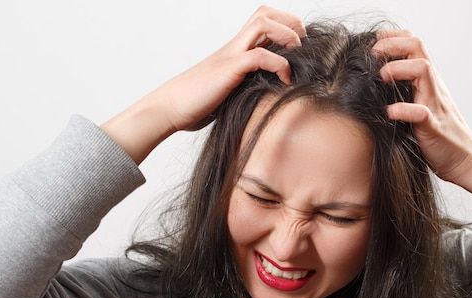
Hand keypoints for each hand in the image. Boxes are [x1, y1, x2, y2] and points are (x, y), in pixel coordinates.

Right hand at [102, 6, 305, 162]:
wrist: (169, 109)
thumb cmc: (196, 105)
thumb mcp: (229, 93)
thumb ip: (246, 87)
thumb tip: (267, 98)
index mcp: (234, 51)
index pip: (263, 22)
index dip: (285, 26)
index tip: (299, 47)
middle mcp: (233, 47)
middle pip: (264, 13)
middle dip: (290, 21)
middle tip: (303, 43)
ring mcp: (230, 56)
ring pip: (263, 24)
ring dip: (287, 34)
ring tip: (298, 53)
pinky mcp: (228, 70)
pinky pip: (259, 56)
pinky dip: (279, 64)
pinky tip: (286, 81)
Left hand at [372, 31, 471, 212]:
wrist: (464, 161)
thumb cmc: (438, 136)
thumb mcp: (419, 107)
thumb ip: (405, 93)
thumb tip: (372, 86)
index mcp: (427, 82)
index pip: (414, 45)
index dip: (393, 38)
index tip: (374, 43)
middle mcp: (432, 87)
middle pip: (418, 48)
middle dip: (393, 44)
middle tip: (373, 54)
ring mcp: (434, 105)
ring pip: (423, 70)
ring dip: (398, 69)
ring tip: (381, 78)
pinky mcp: (433, 127)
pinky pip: (420, 113)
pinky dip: (404, 110)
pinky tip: (389, 112)